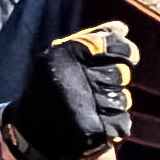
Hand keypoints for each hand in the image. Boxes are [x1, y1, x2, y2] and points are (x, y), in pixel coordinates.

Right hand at [9, 21, 140, 159]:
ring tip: (92, 105)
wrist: (29, 129)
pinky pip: (122, 121)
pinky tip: (97, 120)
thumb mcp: (60, 56)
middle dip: (117, 79)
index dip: (126, 50)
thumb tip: (122, 29)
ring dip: (114, 103)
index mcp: (63, 55)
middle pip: (121, 73)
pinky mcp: (90, 130)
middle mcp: (70, 78)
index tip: (129, 56)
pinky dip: (116, 122)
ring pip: (122, 99)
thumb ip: (92, 39)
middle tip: (99, 86)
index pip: (114, 45)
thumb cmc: (49, 86)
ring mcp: (80, 106)